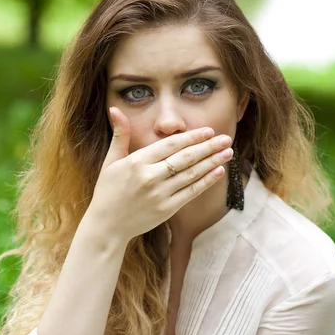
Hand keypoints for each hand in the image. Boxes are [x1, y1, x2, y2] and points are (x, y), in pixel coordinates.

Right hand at [84, 107, 233, 243]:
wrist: (106, 225)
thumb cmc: (107, 191)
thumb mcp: (110, 161)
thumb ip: (119, 135)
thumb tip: (115, 109)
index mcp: (137, 162)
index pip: (170, 145)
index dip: (191, 137)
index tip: (208, 131)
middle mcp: (150, 177)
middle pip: (185, 158)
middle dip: (208, 147)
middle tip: (226, 139)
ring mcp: (160, 194)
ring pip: (191, 174)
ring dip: (212, 162)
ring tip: (227, 152)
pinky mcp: (167, 209)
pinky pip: (191, 192)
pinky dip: (206, 181)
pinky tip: (218, 172)